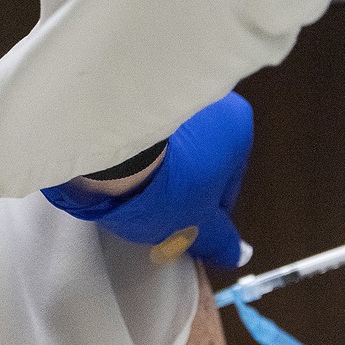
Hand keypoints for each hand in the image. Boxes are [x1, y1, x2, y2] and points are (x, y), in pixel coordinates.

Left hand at [41, 92, 250, 267]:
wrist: (107, 146)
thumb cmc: (167, 185)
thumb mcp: (197, 226)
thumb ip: (220, 240)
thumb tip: (237, 254)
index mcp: (235, 125)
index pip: (228, 181)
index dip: (207, 213)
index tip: (187, 230)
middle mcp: (206, 99)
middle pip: (196, 159)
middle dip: (180, 188)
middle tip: (158, 216)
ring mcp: (165, 91)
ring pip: (167, 145)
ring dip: (154, 170)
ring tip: (131, 196)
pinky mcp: (127, 93)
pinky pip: (136, 132)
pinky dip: (129, 154)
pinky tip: (114, 175)